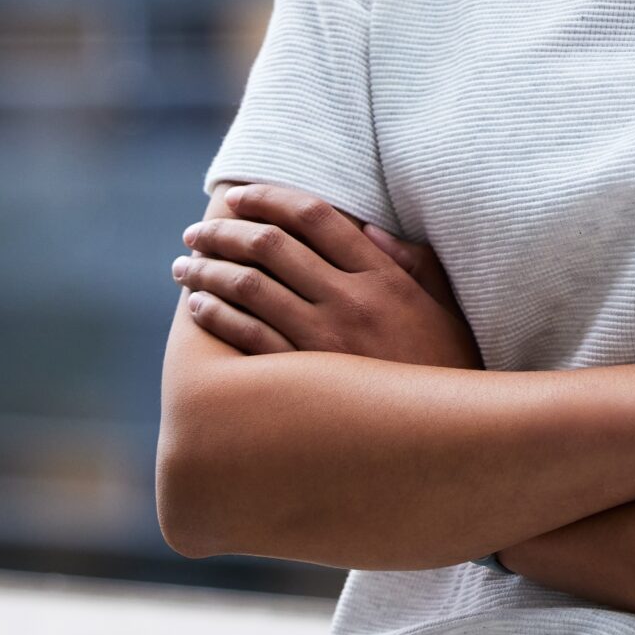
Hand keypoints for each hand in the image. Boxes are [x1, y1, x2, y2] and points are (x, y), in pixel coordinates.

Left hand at [174, 182, 483, 370]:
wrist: (448, 438)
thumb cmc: (448, 370)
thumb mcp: (446, 308)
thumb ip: (415, 264)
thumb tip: (370, 228)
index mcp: (384, 276)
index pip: (316, 216)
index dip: (270, 198)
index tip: (239, 196)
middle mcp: (352, 300)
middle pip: (272, 245)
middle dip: (224, 231)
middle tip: (197, 232)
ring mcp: (326, 341)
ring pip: (250, 287)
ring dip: (209, 271)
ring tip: (185, 266)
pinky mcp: (306, 381)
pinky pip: (248, 339)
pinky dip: (218, 316)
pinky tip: (199, 307)